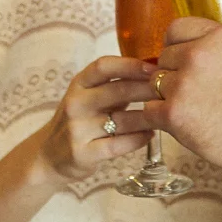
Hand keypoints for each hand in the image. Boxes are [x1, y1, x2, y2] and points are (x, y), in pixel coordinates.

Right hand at [36, 56, 155, 182]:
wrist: (49, 156)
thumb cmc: (81, 121)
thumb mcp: (90, 97)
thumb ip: (116, 85)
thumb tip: (156, 72)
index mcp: (79, 84)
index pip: (103, 66)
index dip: (130, 64)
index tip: (154, 67)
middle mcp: (76, 103)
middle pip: (118, 90)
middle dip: (148, 89)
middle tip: (171, 91)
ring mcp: (77, 129)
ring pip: (122, 119)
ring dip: (148, 117)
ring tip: (167, 114)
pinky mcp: (83, 153)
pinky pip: (118, 144)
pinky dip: (139, 139)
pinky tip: (150, 134)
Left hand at [147, 19, 221, 176]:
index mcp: (220, 37)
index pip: (176, 29)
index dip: (177, 44)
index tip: (182, 58)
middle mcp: (197, 55)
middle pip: (164, 57)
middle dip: (174, 73)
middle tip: (190, 90)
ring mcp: (183, 84)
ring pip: (155, 83)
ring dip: (167, 95)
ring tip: (187, 108)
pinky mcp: (173, 113)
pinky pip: (150, 110)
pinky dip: (160, 118)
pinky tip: (178, 123)